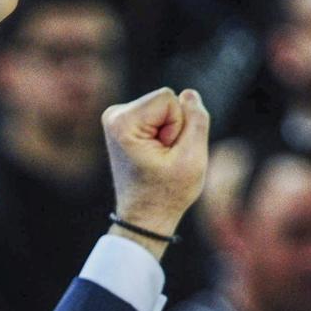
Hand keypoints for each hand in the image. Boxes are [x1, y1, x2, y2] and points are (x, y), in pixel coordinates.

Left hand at [102, 87, 209, 257]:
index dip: (177, 126)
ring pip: (165, 107)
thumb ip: (196, 119)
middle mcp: (113, 115)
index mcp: (122, 121)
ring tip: (158, 158)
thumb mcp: (193, 157)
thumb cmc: (167, 193)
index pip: (170, 98)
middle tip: (163, 158)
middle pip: (166, 100)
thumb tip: (188, 94)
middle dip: (173, 128)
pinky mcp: (124, 123)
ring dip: (169, 133)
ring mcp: (117, 118)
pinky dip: (163, 134)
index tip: (165, 153)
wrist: (145, 217)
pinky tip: (154, 155)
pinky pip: (159, 115)